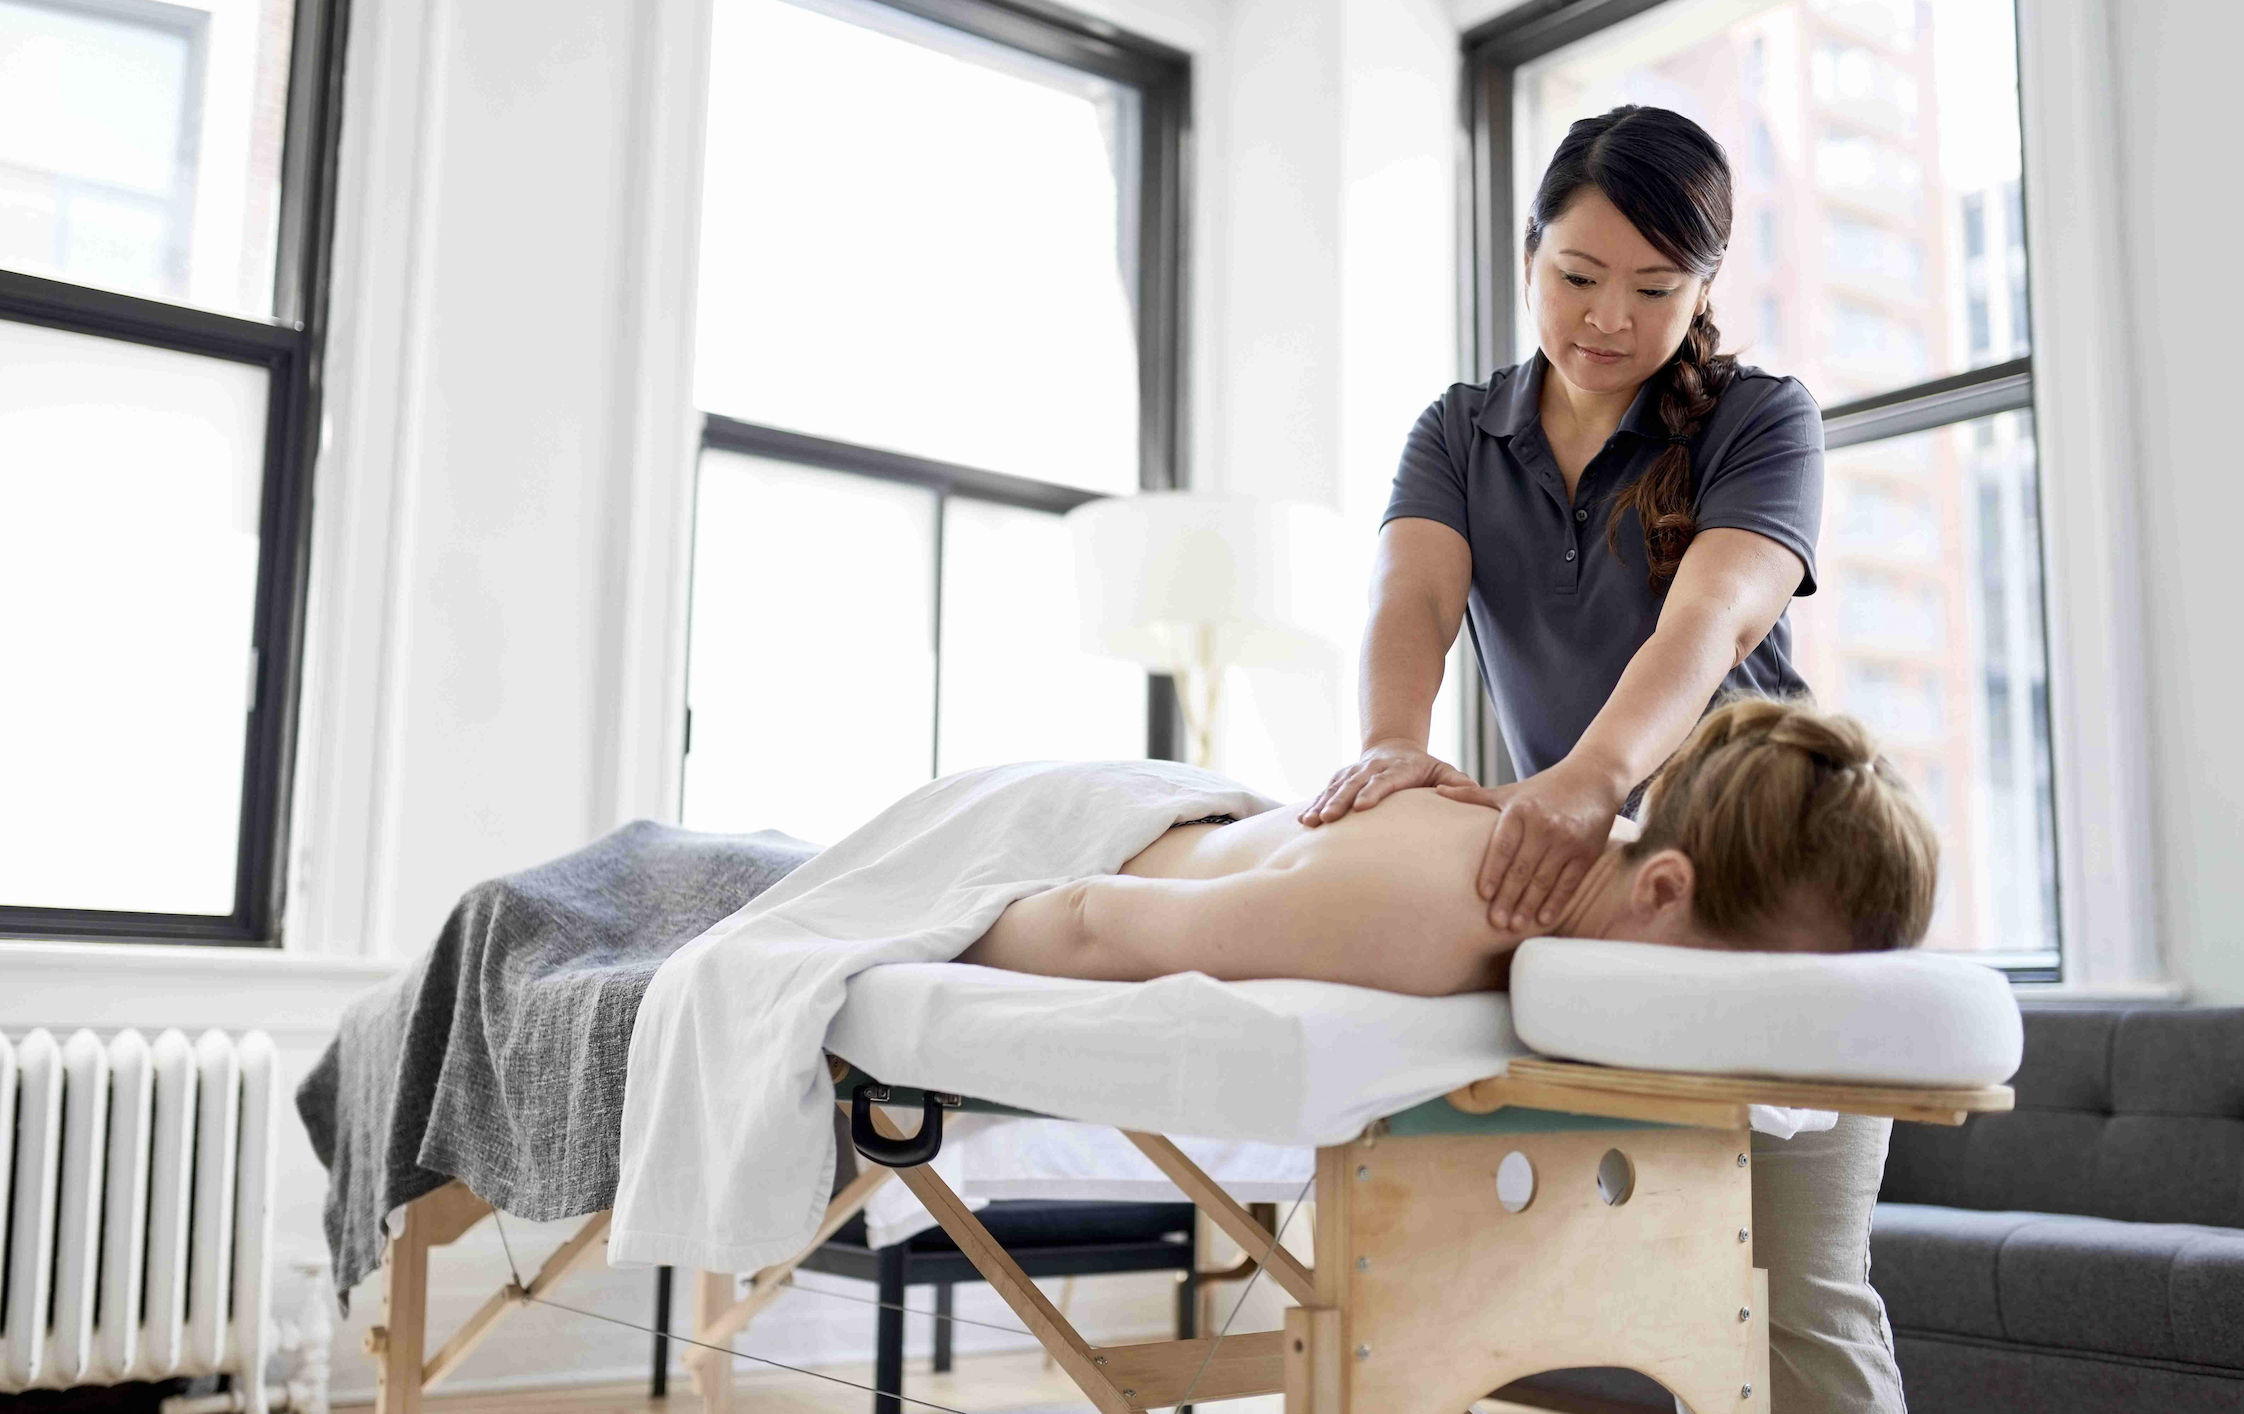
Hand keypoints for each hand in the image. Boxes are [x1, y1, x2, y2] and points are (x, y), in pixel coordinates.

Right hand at [1297, 739, 1474, 826]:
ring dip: (1322, 804)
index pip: (1385, 780)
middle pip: (1354, 784)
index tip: (1363, 806)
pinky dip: (1314, 805)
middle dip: (1340, 801)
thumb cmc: (1423, 768)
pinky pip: (1325, 792)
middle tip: (1329, 818)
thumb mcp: (1442, 770)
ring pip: (1336, 788)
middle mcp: (1372, 769)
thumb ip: (1457, 782)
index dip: (1373, 792)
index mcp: (1399, 768)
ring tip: (1310, 822)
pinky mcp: (1341, 778)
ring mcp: (1354, 773)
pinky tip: (1303, 821)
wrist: (1392, 747)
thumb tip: (1474, 793)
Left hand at [1436, 760, 1621, 931]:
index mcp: (1521, 810)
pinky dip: (1557, 902)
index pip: (1503, 846)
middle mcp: (1544, 825)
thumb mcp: (1511, 790)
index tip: (1483, 895)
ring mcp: (1567, 840)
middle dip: (1508, 897)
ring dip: (1529, 905)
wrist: (1594, 777)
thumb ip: (1475, 796)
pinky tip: (1543, 919)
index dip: (1493, 871)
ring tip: (1515, 925)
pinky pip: (1569, 882)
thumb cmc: (1545, 788)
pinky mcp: (1587, 852)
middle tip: (1496, 922)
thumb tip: (1438, 790)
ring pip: (1544, 879)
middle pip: (1522, 868)